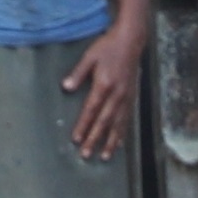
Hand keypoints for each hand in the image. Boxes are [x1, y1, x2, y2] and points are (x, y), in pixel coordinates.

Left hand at [59, 18, 147, 159]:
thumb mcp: (89, 56)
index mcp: (104, 84)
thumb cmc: (108, 47)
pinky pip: (127, 118)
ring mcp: (126, 96)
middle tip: (87, 154)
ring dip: (111, 141)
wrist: (131, 40)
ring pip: (118, 123)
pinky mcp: (132, 96)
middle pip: (104, 121)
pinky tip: (119, 143)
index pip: (91, 109)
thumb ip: (78, 73)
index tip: (77, 139)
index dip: (83, 125)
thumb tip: (65, 87)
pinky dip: (123, 132)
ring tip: (104, 156)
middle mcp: (117, 94)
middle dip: (95, 139)